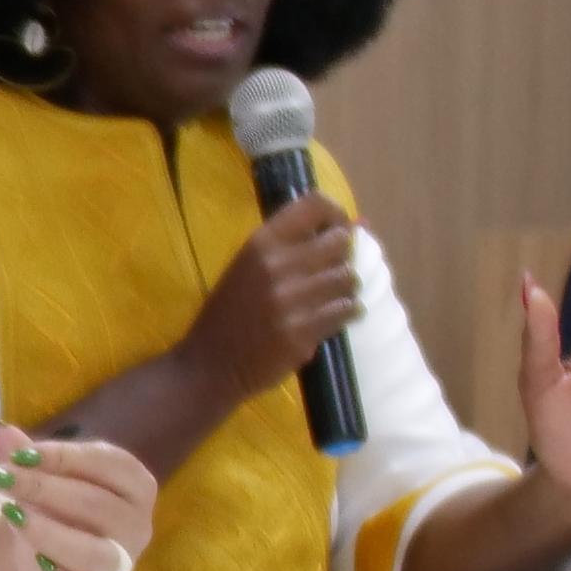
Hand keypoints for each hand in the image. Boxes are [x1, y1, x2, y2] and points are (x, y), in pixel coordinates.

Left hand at [0, 432, 155, 570]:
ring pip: (97, 555)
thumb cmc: (53, 504)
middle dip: (45, 490)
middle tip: (3, 479)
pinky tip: (31, 560)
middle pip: (99, 507)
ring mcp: (124, 567)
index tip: (21, 454)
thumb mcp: (40, 474)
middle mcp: (138, 525)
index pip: (110, 464)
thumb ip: (25, 456)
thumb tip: (3, 434)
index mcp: (135, 485)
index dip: (64, 457)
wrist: (42, 552)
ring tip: (12, 516)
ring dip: (50, 534)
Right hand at [188, 192, 363, 395]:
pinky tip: (332, 317)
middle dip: (344, 255)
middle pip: (340, 241)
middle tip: (331, 271)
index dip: (337, 214)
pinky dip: (346, 312)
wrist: (209, 365)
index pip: (315, 205)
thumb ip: (296, 245)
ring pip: (348, 278)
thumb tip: (361, 223)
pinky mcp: (302, 332)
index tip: (337, 230)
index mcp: (260, 243)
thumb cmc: (229, 313)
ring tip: (330, 298)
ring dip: (345, 288)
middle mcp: (277, 265)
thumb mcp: (249, 267)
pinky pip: (346, 310)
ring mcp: (291, 300)